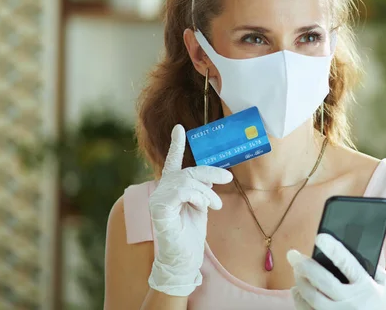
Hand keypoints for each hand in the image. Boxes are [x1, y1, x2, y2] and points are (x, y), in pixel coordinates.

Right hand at [148, 124, 232, 296]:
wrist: (185, 258)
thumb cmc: (191, 233)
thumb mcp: (201, 204)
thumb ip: (202, 188)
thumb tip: (211, 176)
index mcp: (171, 187)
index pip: (173, 161)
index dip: (176, 144)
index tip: (179, 127)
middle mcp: (161, 190)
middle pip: (188, 170)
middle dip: (210, 172)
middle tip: (228, 177)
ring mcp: (157, 198)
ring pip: (187, 180)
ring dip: (207, 192)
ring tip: (215, 205)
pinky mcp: (159, 208)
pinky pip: (182, 191)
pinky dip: (197, 197)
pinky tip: (203, 208)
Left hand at [287, 234, 385, 309]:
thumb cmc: (380, 308)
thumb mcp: (384, 287)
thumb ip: (374, 269)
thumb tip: (359, 251)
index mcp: (365, 286)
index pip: (347, 264)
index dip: (333, 249)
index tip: (320, 238)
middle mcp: (350, 301)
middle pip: (322, 281)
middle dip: (305, 266)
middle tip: (293, 255)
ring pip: (312, 297)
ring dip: (300, 282)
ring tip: (296, 270)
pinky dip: (299, 299)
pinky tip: (297, 290)